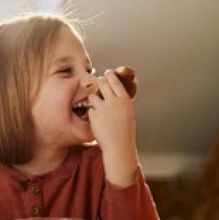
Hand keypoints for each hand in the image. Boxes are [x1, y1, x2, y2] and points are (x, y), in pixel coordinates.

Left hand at [88, 69, 138, 186]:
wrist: (119, 146)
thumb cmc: (125, 131)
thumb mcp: (128, 113)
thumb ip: (121, 101)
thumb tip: (114, 89)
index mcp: (125, 100)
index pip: (115, 81)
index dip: (109, 75)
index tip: (107, 73)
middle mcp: (114, 102)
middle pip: (102, 83)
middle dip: (99, 82)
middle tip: (98, 82)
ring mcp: (103, 108)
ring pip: (93, 96)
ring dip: (94, 99)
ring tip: (98, 107)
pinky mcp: (94, 116)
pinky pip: (90, 109)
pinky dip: (92, 113)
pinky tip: (97, 120)